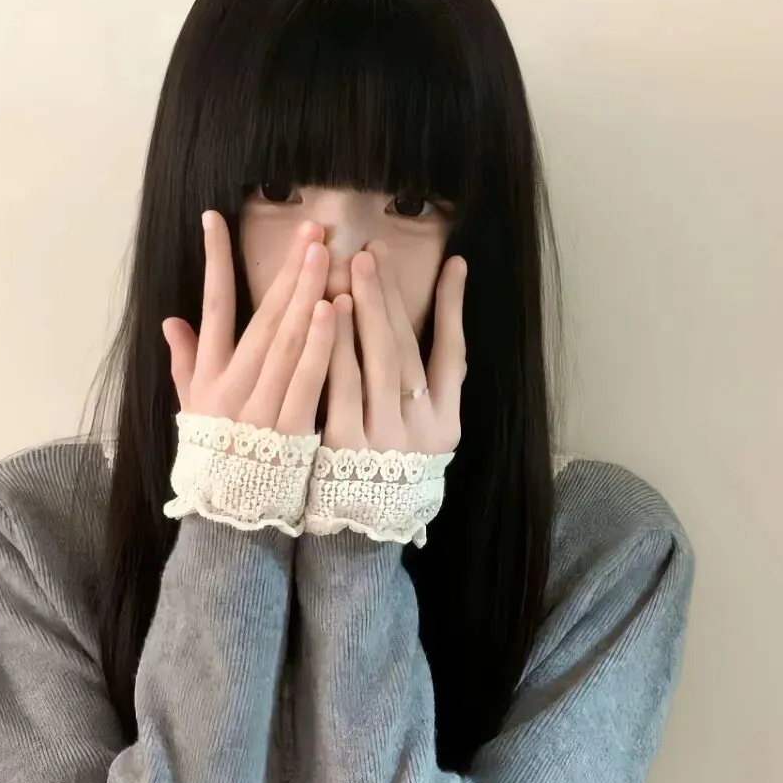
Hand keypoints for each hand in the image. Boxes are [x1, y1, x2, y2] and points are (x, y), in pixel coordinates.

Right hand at [162, 211, 334, 435]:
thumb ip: (184, 363)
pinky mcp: (290, 428)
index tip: (214, 217)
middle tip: (311, 229)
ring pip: (287, 340)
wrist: (229, 514)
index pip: (209, 307)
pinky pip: (307, 379)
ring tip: (326, 253)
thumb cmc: (217, 456)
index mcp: (209, 375)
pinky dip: (320, 344)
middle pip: (263, 317)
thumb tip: (170, 320)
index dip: (211, 261)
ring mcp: (261, 405)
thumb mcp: (193, 410)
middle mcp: (233, 384)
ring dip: (307, 294)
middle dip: (287, 270)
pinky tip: (332, 310)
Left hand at [323, 240, 466, 454]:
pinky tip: (328, 314)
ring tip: (352, 268)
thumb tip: (444, 323)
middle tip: (373, 251)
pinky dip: (337, 347)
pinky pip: (342, 387)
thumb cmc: (393, 470)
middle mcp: (421, 427)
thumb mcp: (426, 436)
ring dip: (366, 311)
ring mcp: (385, 436)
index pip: (453, 356)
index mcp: (445, 422)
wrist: (363, 530)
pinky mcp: (347, 446)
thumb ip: (434, 388)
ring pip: (378, 362)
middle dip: (391, 297)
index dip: (454, 309)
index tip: (454, 264)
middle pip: (408, 350)